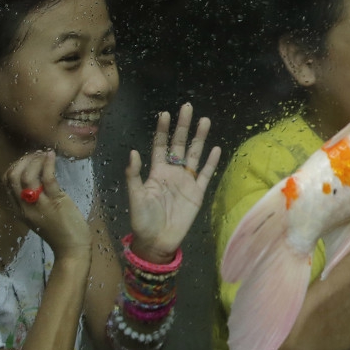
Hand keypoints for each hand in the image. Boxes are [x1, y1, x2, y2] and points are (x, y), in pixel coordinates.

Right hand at [4, 150, 90, 256]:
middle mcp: (24, 207)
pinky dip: (48, 164)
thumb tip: (40, 179)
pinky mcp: (55, 202)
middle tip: (35, 154)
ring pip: (26, 176)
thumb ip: (36, 200)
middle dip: (22, 161)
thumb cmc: (61, 231)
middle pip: (12, 177)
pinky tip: (51, 156)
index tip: (27, 160)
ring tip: (44, 154)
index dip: (15, 166)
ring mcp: (39, 205)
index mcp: (19, 210)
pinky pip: (47, 178)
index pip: (7, 182)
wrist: (72, 248)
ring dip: (34, 160)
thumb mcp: (41, 215)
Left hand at [127, 103, 220, 262]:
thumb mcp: (134, 197)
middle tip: (188, 107)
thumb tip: (133, 152)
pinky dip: (211, 162)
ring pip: (195, 155)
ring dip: (200, 139)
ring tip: (205, 121)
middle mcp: (173, 172)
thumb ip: (134, 175)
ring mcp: (187, 182)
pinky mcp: (198, 193)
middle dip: (183, 127)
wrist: (158, 241)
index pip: (160, 146)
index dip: (162, 130)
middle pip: (180, 145)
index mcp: (156, 172)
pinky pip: (206, 174)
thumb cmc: (142, 220)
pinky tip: (216, 148)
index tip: (165, 114)